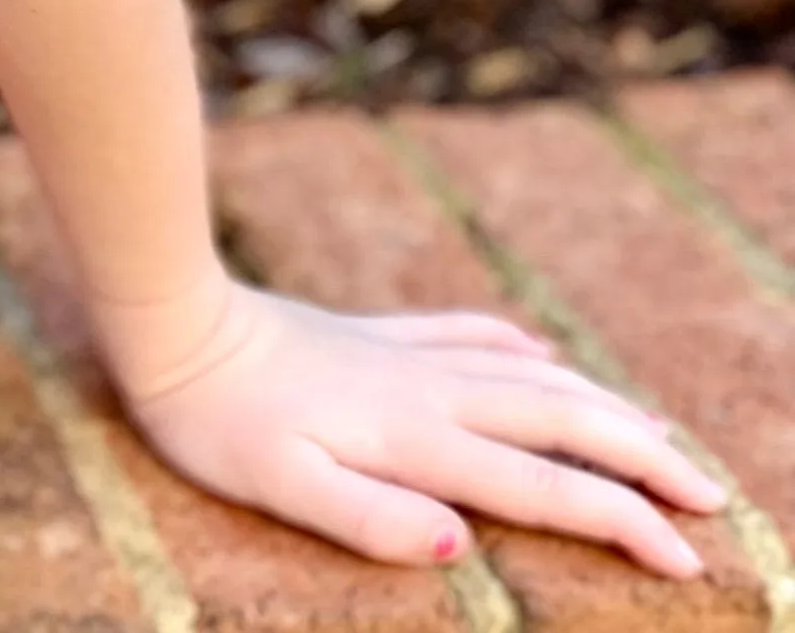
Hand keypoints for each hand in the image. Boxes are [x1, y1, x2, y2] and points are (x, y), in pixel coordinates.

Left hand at [113, 277, 723, 576]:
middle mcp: (427, 390)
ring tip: (658, 433)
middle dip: (644, 458)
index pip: (545, 488)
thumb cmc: (214, 418)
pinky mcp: (372, 334)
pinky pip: (464, 334)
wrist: (168, 317)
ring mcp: (403, 355)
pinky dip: (517, 346)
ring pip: (528, 375)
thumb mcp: (280, 486)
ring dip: (601, 404)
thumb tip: (460, 543)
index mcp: (417, 439)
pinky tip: (538, 349)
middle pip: (562, 420)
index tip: (688, 561)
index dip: (621, 524)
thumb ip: (369, 518)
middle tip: (711, 498)